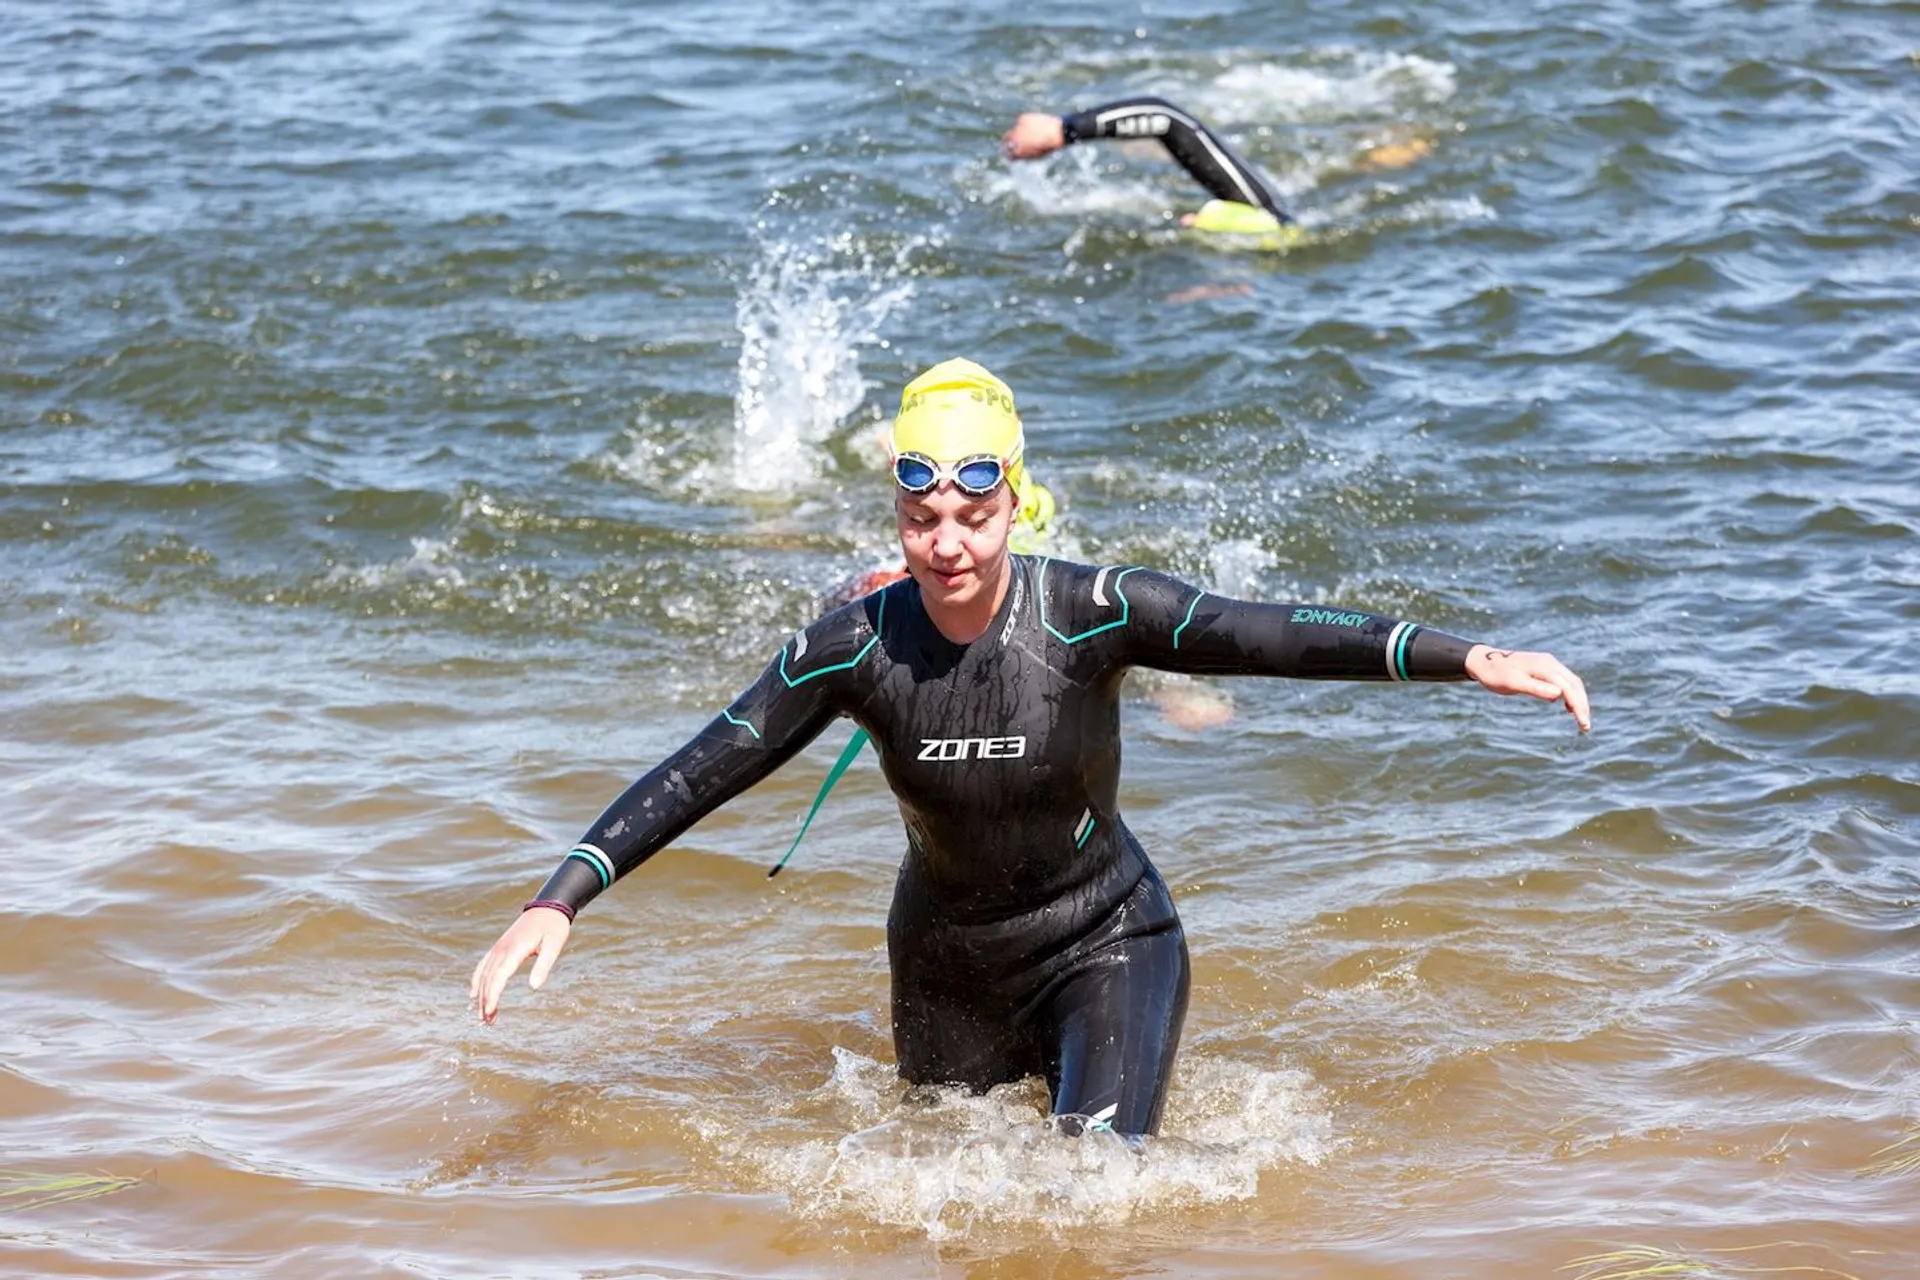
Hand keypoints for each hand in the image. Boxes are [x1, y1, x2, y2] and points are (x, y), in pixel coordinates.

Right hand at [469, 906, 571, 1022]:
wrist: (548, 907)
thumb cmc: (553, 927)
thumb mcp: (554, 945)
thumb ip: (543, 965)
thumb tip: (534, 987)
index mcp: (514, 950)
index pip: (498, 977)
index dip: (492, 996)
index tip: (490, 1013)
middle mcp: (501, 949)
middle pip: (488, 979)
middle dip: (486, 1002)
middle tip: (488, 1023)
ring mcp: (498, 948)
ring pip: (484, 975)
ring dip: (482, 996)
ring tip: (483, 1015)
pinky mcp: (499, 947)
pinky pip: (483, 966)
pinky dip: (477, 980)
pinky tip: (474, 994)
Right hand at [1002, 113, 1065, 159]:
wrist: (1057, 132)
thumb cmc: (1048, 146)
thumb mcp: (1035, 154)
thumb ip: (1023, 153)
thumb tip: (1015, 151)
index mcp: (1018, 152)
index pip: (1009, 154)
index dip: (1011, 153)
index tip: (1015, 151)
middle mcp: (1014, 140)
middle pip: (1006, 140)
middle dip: (1010, 141)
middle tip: (1017, 140)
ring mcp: (1017, 129)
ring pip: (1014, 130)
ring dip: (1020, 131)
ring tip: (1035, 132)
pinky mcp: (1022, 119)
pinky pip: (1021, 121)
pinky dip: (1025, 123)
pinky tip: (1035, 125)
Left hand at [1464, 645, 1590, 732]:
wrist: (1483, 661)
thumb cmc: (1496, 674)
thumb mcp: (1513, 683)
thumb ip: (1535, 688)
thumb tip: (1559, 694)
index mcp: (1545, 666)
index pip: (1569, 687)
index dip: (1579, 706)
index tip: (1584, 725)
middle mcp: (1550, 663)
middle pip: (1575, 684)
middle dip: (1582, 705)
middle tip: (1585, 727)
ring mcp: (1548, 664)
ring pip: (1571, 682)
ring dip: (1578, 700)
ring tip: (1580, 719)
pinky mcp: (1544, 668)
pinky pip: (1564, 681)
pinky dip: (1570, 694)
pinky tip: (1567, 707)